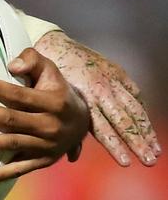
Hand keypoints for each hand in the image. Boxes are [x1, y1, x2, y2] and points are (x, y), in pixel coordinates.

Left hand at [0, 48, 89, 181]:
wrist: (82, 119)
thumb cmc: (56, 88)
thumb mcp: (49, 68)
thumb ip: (31, 60)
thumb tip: (12, 66)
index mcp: (54, 102)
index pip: (20, 95)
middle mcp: (51, 126)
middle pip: (13, 120)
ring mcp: (47, 146)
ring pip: (13, 144)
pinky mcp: (43, 161)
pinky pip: (20, 169)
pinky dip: (1, 175)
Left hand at [35, 31, 160, 165]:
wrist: (53, 43)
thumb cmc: (50, 75)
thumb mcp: (51, 99)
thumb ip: (65, 125)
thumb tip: (73, 156)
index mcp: (84, 98)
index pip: (103, 128)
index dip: (116, 146)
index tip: (126, 162)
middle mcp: (101, 90)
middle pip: (124, 121)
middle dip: (138, 142)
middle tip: (149, 160)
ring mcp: (111, 80)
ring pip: (134, 108)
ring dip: (146, 130)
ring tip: (155, 149)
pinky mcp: (116, 71)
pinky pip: (134, 92)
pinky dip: (141, 108)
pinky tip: (146, 123)